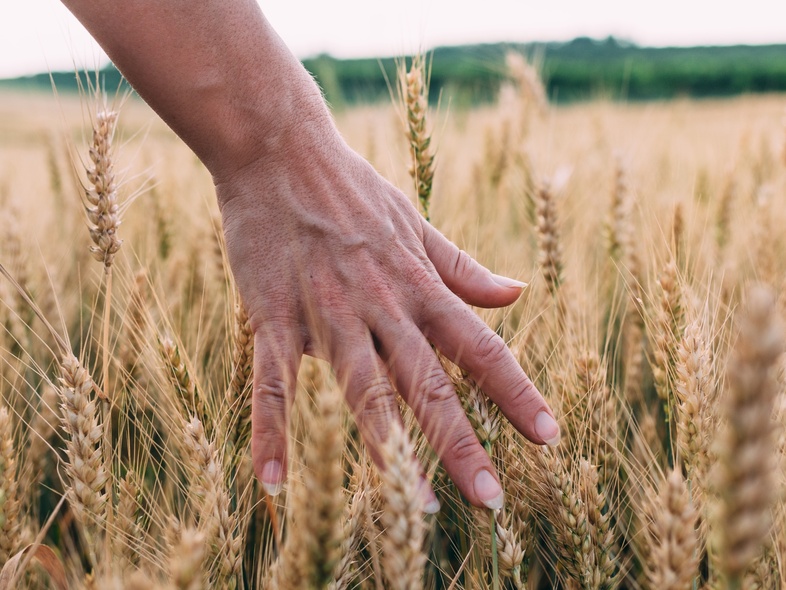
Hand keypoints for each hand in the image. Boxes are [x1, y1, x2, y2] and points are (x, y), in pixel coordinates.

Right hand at [216, 119, 559, 511]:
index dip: (517, 392)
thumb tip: (519, 292)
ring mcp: (327, 312)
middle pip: (429, 381)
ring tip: (414, 505)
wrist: (280, 150)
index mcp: (419, 284)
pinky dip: (272, 431)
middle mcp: (382, 304)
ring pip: (363, 388)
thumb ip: (464, 268)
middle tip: (493, 498)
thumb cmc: (353, 191)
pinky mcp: (273, 314)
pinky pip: (273, 382)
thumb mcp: (417, 224)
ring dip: (389, 448)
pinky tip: (273, 482)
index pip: (481, 346)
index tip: (549, 437)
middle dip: (463, 440)